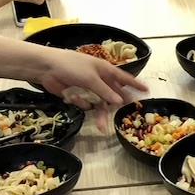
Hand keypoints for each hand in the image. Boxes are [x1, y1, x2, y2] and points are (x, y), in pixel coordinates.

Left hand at [32, 47, 147, 108]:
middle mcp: (98, 79)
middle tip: (125, 115)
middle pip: (113, 94)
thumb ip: (105, 91)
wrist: (47, 68)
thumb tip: (120, 102)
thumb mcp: (91, 78)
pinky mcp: (77, 95)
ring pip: (100, 103)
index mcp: (105, 70)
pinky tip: (72, 97)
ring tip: (102, 127)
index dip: (135, 84)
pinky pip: (85, 104)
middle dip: (117, 105)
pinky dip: (81, 103)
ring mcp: (88, 87)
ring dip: (100, 114)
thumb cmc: (71, 66)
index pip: (124, 78)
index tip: (147, 91)